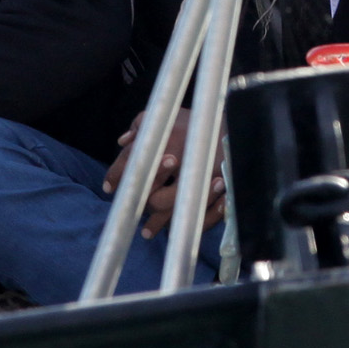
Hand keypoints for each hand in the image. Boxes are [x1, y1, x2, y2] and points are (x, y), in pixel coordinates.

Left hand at [102, 129, 227, 239]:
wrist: (239, 123)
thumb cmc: (199, 122)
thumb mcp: (170, 115)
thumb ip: (144, 124)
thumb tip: (124, 141)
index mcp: (169, 137)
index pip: (134, 160)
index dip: (117, 175)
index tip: (109, 187)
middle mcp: (184, 156)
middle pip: (152, 191)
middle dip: (139, 203)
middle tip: (130, 209)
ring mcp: (203, 174)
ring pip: (173, 207)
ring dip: (158, 222)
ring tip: (147, 231)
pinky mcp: (221, 185)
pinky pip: (201, 213)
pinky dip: (186, 223)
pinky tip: (175, 229)